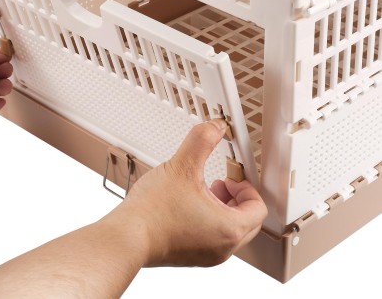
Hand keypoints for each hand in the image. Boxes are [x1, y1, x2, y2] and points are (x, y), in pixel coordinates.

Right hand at [108, 119, 266, 266]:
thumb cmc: (153, 212)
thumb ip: (202, 140)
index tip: (230, 177)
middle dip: (234, 198)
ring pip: (228, 231)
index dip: (246, 187)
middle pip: (247, 221)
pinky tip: (184, 204)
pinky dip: (206, 220)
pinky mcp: (190, 257)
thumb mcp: (181, 165)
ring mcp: (206, 256)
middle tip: (219, 184)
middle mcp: (222, 248)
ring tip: (200, 191)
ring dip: (221, 208)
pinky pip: (211, 238)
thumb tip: (214, 127)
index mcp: (229, 229)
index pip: (258, 208)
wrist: (126, 237)